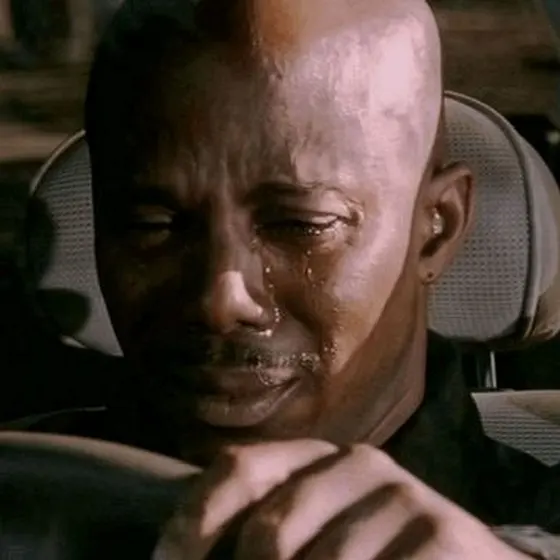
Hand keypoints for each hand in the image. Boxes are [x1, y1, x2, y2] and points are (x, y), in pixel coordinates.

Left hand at [153, 440, 529, 558]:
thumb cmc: (374, 552)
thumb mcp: (314, 535)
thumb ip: (265, 534)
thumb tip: (178, 555)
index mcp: (316, 457)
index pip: (240, 468)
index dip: (194, 521)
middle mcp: (357, 461)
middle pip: (270, 531)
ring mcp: (402, 494)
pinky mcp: (443, 532)